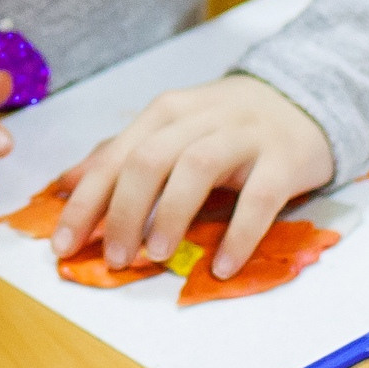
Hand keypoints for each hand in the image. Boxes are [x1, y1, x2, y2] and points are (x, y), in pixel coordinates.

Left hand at [47, 74, 334, 278]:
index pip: (114, 157)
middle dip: (124, 212)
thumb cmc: (225, 126)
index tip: (63, 245)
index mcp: (164, 114)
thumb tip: (63, 184)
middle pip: (149, 160)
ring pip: (197, 168)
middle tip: (114, 258)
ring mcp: (244, 136)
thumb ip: (119, 156)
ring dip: (171, 215)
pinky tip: (223, 266)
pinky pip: (259, 198)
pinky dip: (239, 234)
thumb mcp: (168, 131)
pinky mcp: (284, 159)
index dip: (85, 202)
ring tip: (158, 256)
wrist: (304, 101)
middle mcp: (199, 119)